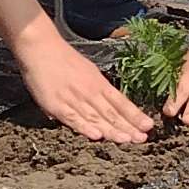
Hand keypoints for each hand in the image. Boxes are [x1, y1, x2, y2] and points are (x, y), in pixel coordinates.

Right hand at [8, 24, 153, 142]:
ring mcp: (74, 99)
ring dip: (112, 131)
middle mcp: (89, 92)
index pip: (121, 102)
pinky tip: (97, 136)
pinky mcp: (57, 105)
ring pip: (96, 118)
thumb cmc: (63, 60)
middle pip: (111, 113)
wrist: (40, 48)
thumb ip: (97, 90)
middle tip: (143, 139)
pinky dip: (85, 127)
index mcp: (98, 83)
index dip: (135, 115)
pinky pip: (73, 118)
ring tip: (126, 140)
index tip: (148, 126)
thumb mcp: (88, 72)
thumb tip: (108, 107)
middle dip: (128, 127)